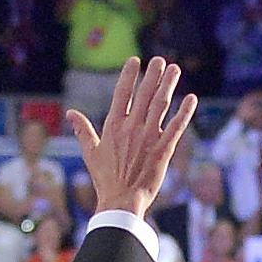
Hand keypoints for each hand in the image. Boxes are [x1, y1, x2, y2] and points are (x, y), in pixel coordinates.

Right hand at [78, 60, 198, 218]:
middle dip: (153, 75)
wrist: (121, 201)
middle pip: (144, 94)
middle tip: (161, 60)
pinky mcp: (163, 150)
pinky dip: (184, 113)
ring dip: (168, 86)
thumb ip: (82, 130)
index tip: (136, 60)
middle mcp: (132, 127)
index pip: (122, 93)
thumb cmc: (105, 178)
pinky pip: (176, 128)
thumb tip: (70, 113)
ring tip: (175, 70)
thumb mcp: (90, 152)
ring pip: (161, 106)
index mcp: (114, 126)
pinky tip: (191, 99)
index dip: (129, 75)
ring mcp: (149, 137)